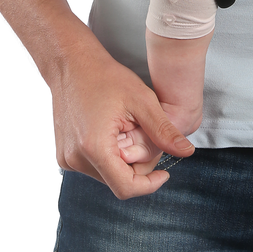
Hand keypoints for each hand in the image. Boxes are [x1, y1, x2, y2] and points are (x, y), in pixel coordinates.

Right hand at [51, 32, 194, 198]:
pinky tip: (113, 132)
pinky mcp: (64, 155)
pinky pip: (94, 167)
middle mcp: (75, 159)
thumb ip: (164, 131)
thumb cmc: (105, 76)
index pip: (126, 188)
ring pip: (106, 175)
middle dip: (138, 167)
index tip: (165, 172)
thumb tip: (188, 152)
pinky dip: (109, 156)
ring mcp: (67, 159)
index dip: (150, 185)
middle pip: (117, 181)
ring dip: (123, 161)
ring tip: (127, 130)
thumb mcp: (141, 100)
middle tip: (145, 137)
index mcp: (94, 148)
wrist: (71, 63)